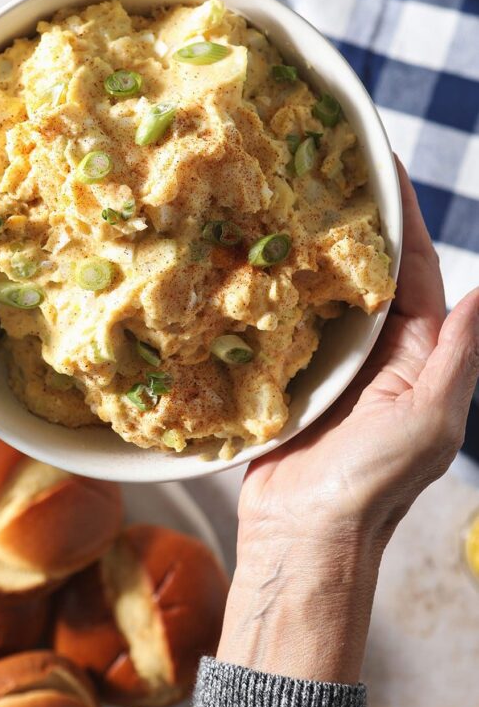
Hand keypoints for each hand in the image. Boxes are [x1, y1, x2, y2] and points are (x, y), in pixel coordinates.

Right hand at [218, 162, 478, 682]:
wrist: (305, 537)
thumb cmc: (372, 485)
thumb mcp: (429, 420)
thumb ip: (456, 355)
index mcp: (418, 356)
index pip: (416, 272)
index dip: (404, 221)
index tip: (384, 169)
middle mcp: (377, 353)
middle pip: (368, 272)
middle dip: (355, 223)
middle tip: (328, 170)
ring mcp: (331, 363)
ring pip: (323, 291)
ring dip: (311, 250)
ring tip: (288, 199)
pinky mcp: (288, 375)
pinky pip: (283, 320)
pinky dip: (274, 289)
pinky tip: (252, 258)